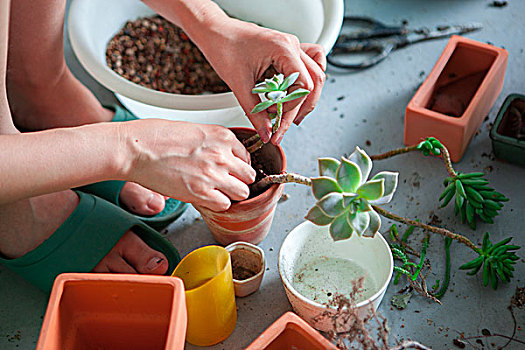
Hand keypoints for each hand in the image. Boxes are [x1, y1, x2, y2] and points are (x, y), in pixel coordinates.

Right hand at [123, 119, 255, 211]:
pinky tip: (204, 198)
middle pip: (249, 176)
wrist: (136, 149)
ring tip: (214, 192)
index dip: (237, 167)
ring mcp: (214, 174)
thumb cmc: (156, 137)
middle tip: (224, 184)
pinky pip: (225, 205)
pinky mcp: (201, 192)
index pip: (247, 157)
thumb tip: (221, 155)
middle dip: (238, 181)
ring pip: (242, 193)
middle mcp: (222, 154)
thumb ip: (213, 143)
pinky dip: (216, 205)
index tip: (230, 171)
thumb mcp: (194, 130)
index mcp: (222, 136)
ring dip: (230, 195)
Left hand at [199, 18, 325, 144]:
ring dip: (307, 97)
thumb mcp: (239, 85)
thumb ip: (255, 112)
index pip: (303, 86)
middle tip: (283, 126)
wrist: (215, 32)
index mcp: (283, 48)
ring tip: (292, 115)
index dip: (291, 106)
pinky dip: (308, 81)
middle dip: (300, 108)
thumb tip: (267, 132)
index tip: (275, 117)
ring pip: (317, 73)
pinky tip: (298, 93)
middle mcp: (292, 45)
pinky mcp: (288, 51)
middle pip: (315, 81)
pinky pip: (311, 64)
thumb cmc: (224, 47)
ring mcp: (292, 47)